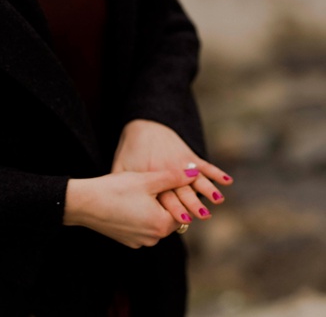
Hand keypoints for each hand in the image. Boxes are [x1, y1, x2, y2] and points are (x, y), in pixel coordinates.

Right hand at [64, 169, 197, 247]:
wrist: (83, 203)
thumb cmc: (115, 189)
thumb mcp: (146, 179)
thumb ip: (173, 177)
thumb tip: (194, 173)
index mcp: (162, 225)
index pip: (182, 210)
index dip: (176, 194)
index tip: (165, 183)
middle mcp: (154, 238)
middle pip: (168, 218)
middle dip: (163, 203)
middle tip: (149, 186)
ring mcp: (139, 242)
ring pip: (153, 223)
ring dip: (150, 210)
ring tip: (136, 193)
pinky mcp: (126, 241)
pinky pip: (140, 228)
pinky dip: (137, 217)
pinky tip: (126, 203)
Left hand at [112, 119, 232, 226]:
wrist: (143, 125)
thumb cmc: (130, 150)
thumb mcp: (122, 169)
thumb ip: (122, 187)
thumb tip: (119, 209)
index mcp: (152, 176)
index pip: (165, 196)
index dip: (175, 208)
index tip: (183, 220)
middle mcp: (168, 170)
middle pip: (183, 190)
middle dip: (193, 203)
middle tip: (203, 215)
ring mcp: (180, 163)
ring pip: (196, 179)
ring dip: (208, 189)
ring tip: (218, 199)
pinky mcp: (189, 155)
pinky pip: (205, 165)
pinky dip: (216, 172)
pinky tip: (227, 181)